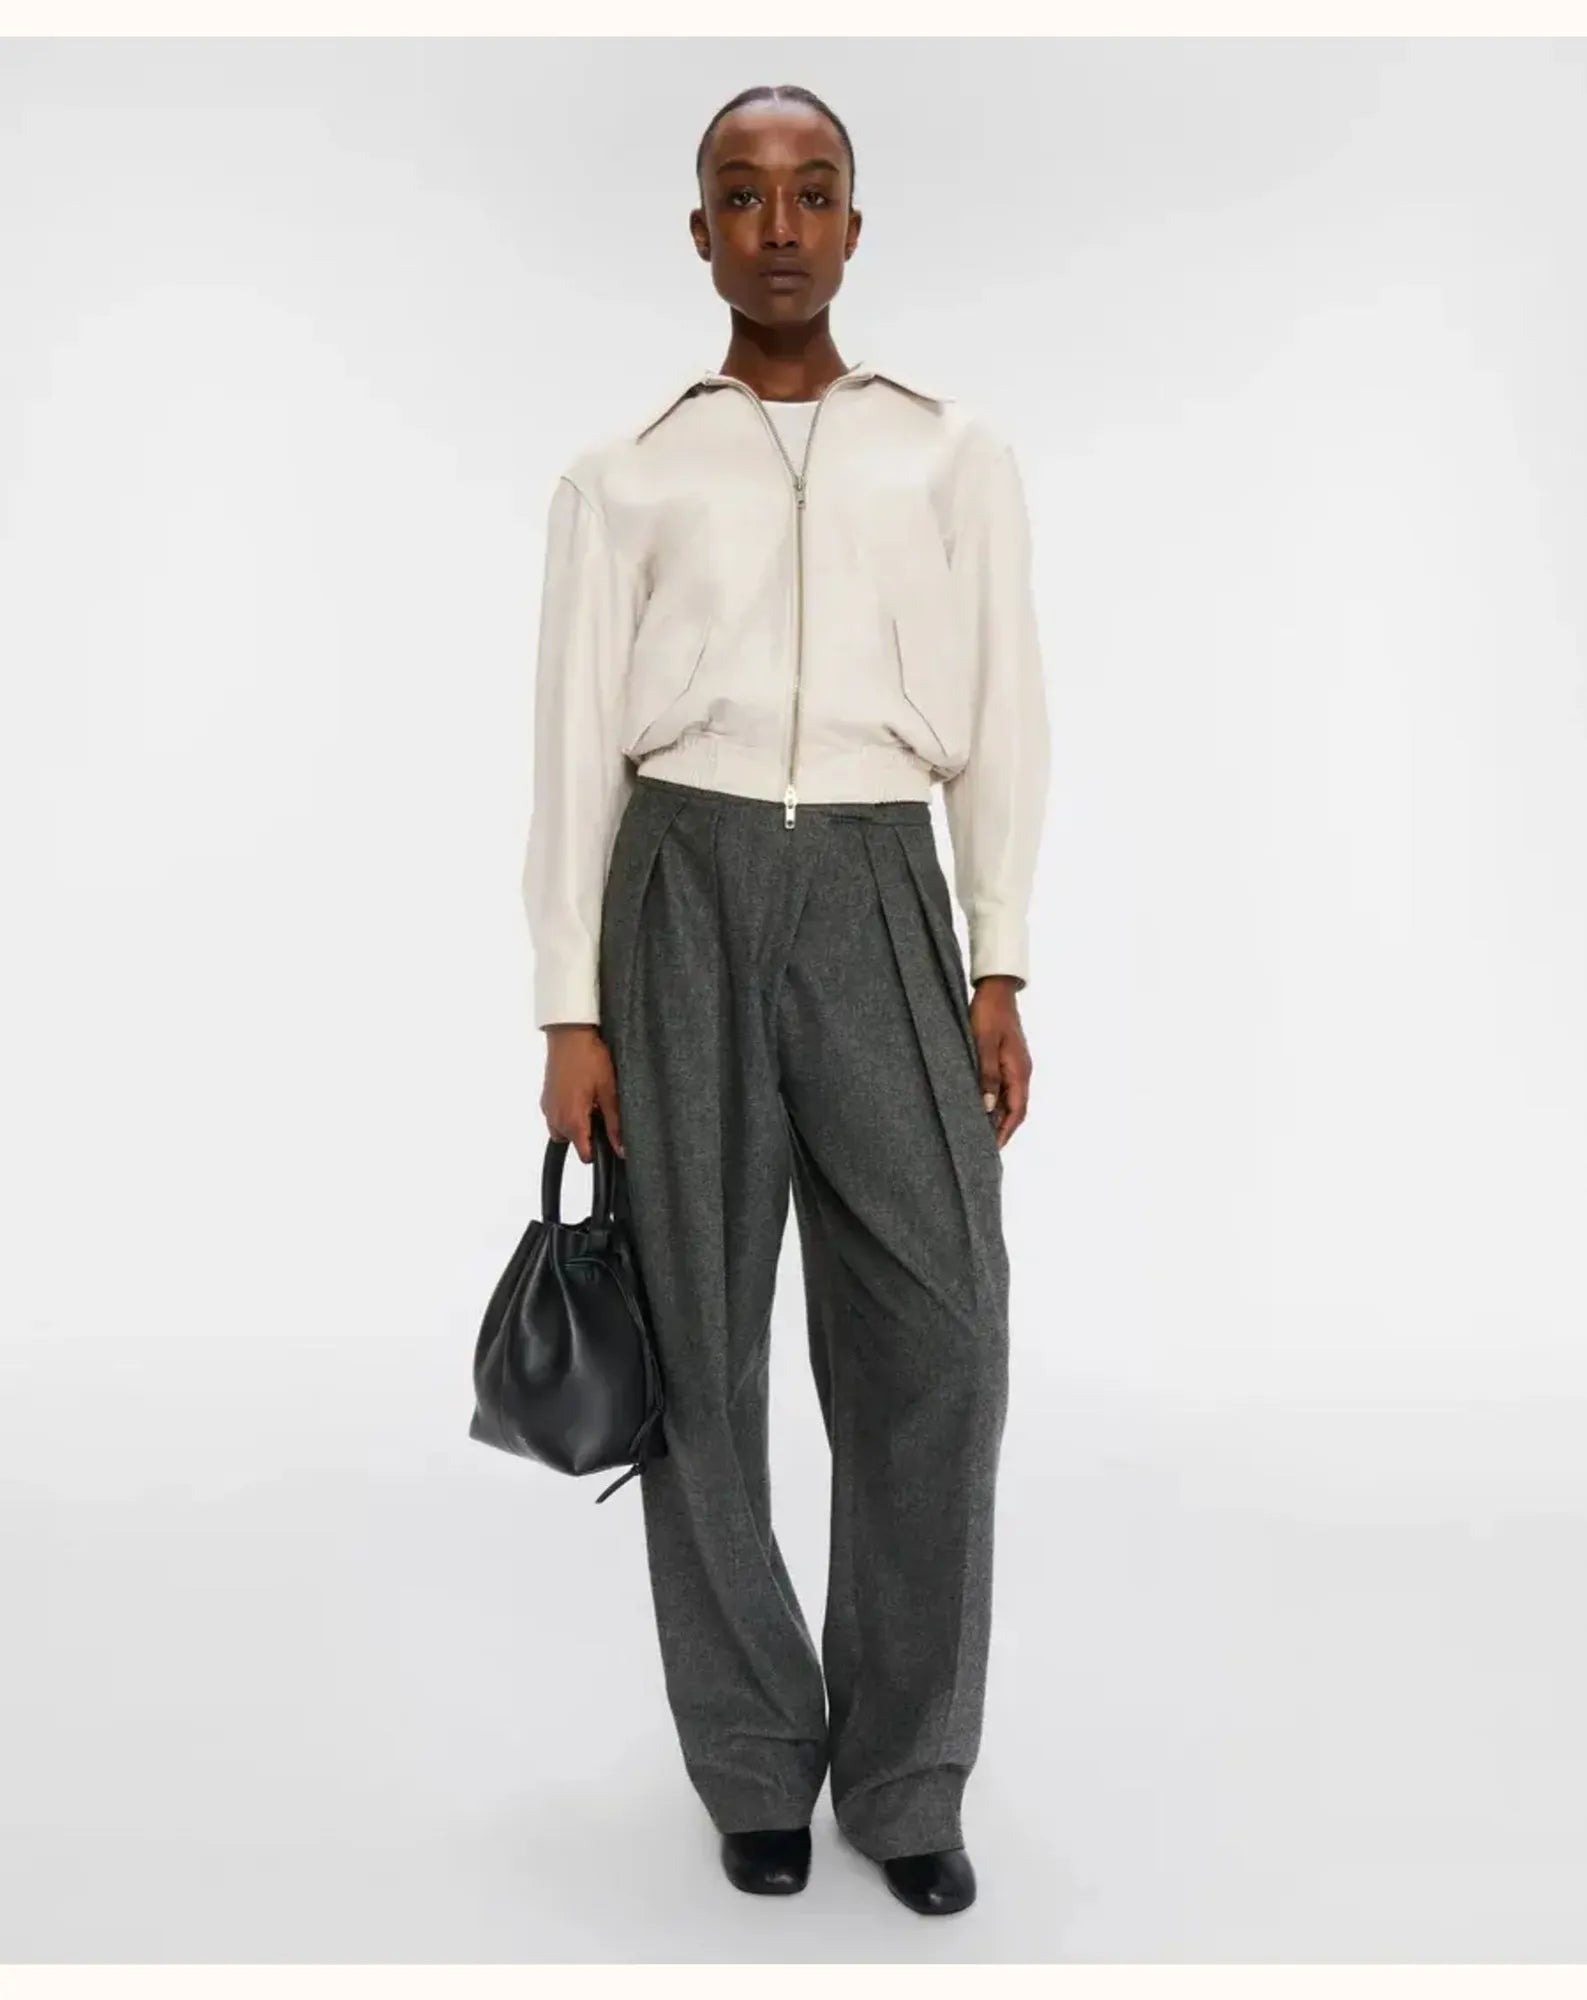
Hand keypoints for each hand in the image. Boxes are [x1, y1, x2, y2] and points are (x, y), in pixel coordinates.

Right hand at [541, 1024, 624, 1163]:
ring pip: (563, 1130)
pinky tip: (580, 1094)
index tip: (609, 1139)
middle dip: (588, 1133)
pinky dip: (567, 1111)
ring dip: (576, 1123)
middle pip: (573, 1142)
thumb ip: (614, 1124)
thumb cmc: (588, 1058)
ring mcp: (548, 1107)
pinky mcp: (546, 1098)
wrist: (569, 1034)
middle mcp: (555, 1118)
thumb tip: (621, 1147)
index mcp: (572, 1120)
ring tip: (591, 1102)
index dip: (599, 1150)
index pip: (584, 1154)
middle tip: (601, 1111)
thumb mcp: (609, 1092)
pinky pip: (556, 1115)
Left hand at [969, 976, 1031, 1149]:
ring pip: (1010, 1099)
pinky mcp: (1007, 1058)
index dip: (1006, 1132)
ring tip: (981, 1132)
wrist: (996, 989)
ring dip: (999, 1117)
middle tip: (984, 1148)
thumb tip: (988, 1108)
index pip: (1017, 1111)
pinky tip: (982, 1106)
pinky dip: (996, 1101)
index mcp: (1019, 1071)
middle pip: (1016, 1109)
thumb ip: (986, 1075)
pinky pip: (1004, 1087)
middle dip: (1003, 1129)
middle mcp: (1021, 1071)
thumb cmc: (988, 1014)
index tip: (993, 1149)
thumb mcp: (983, 1044)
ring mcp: (1016, 1065)